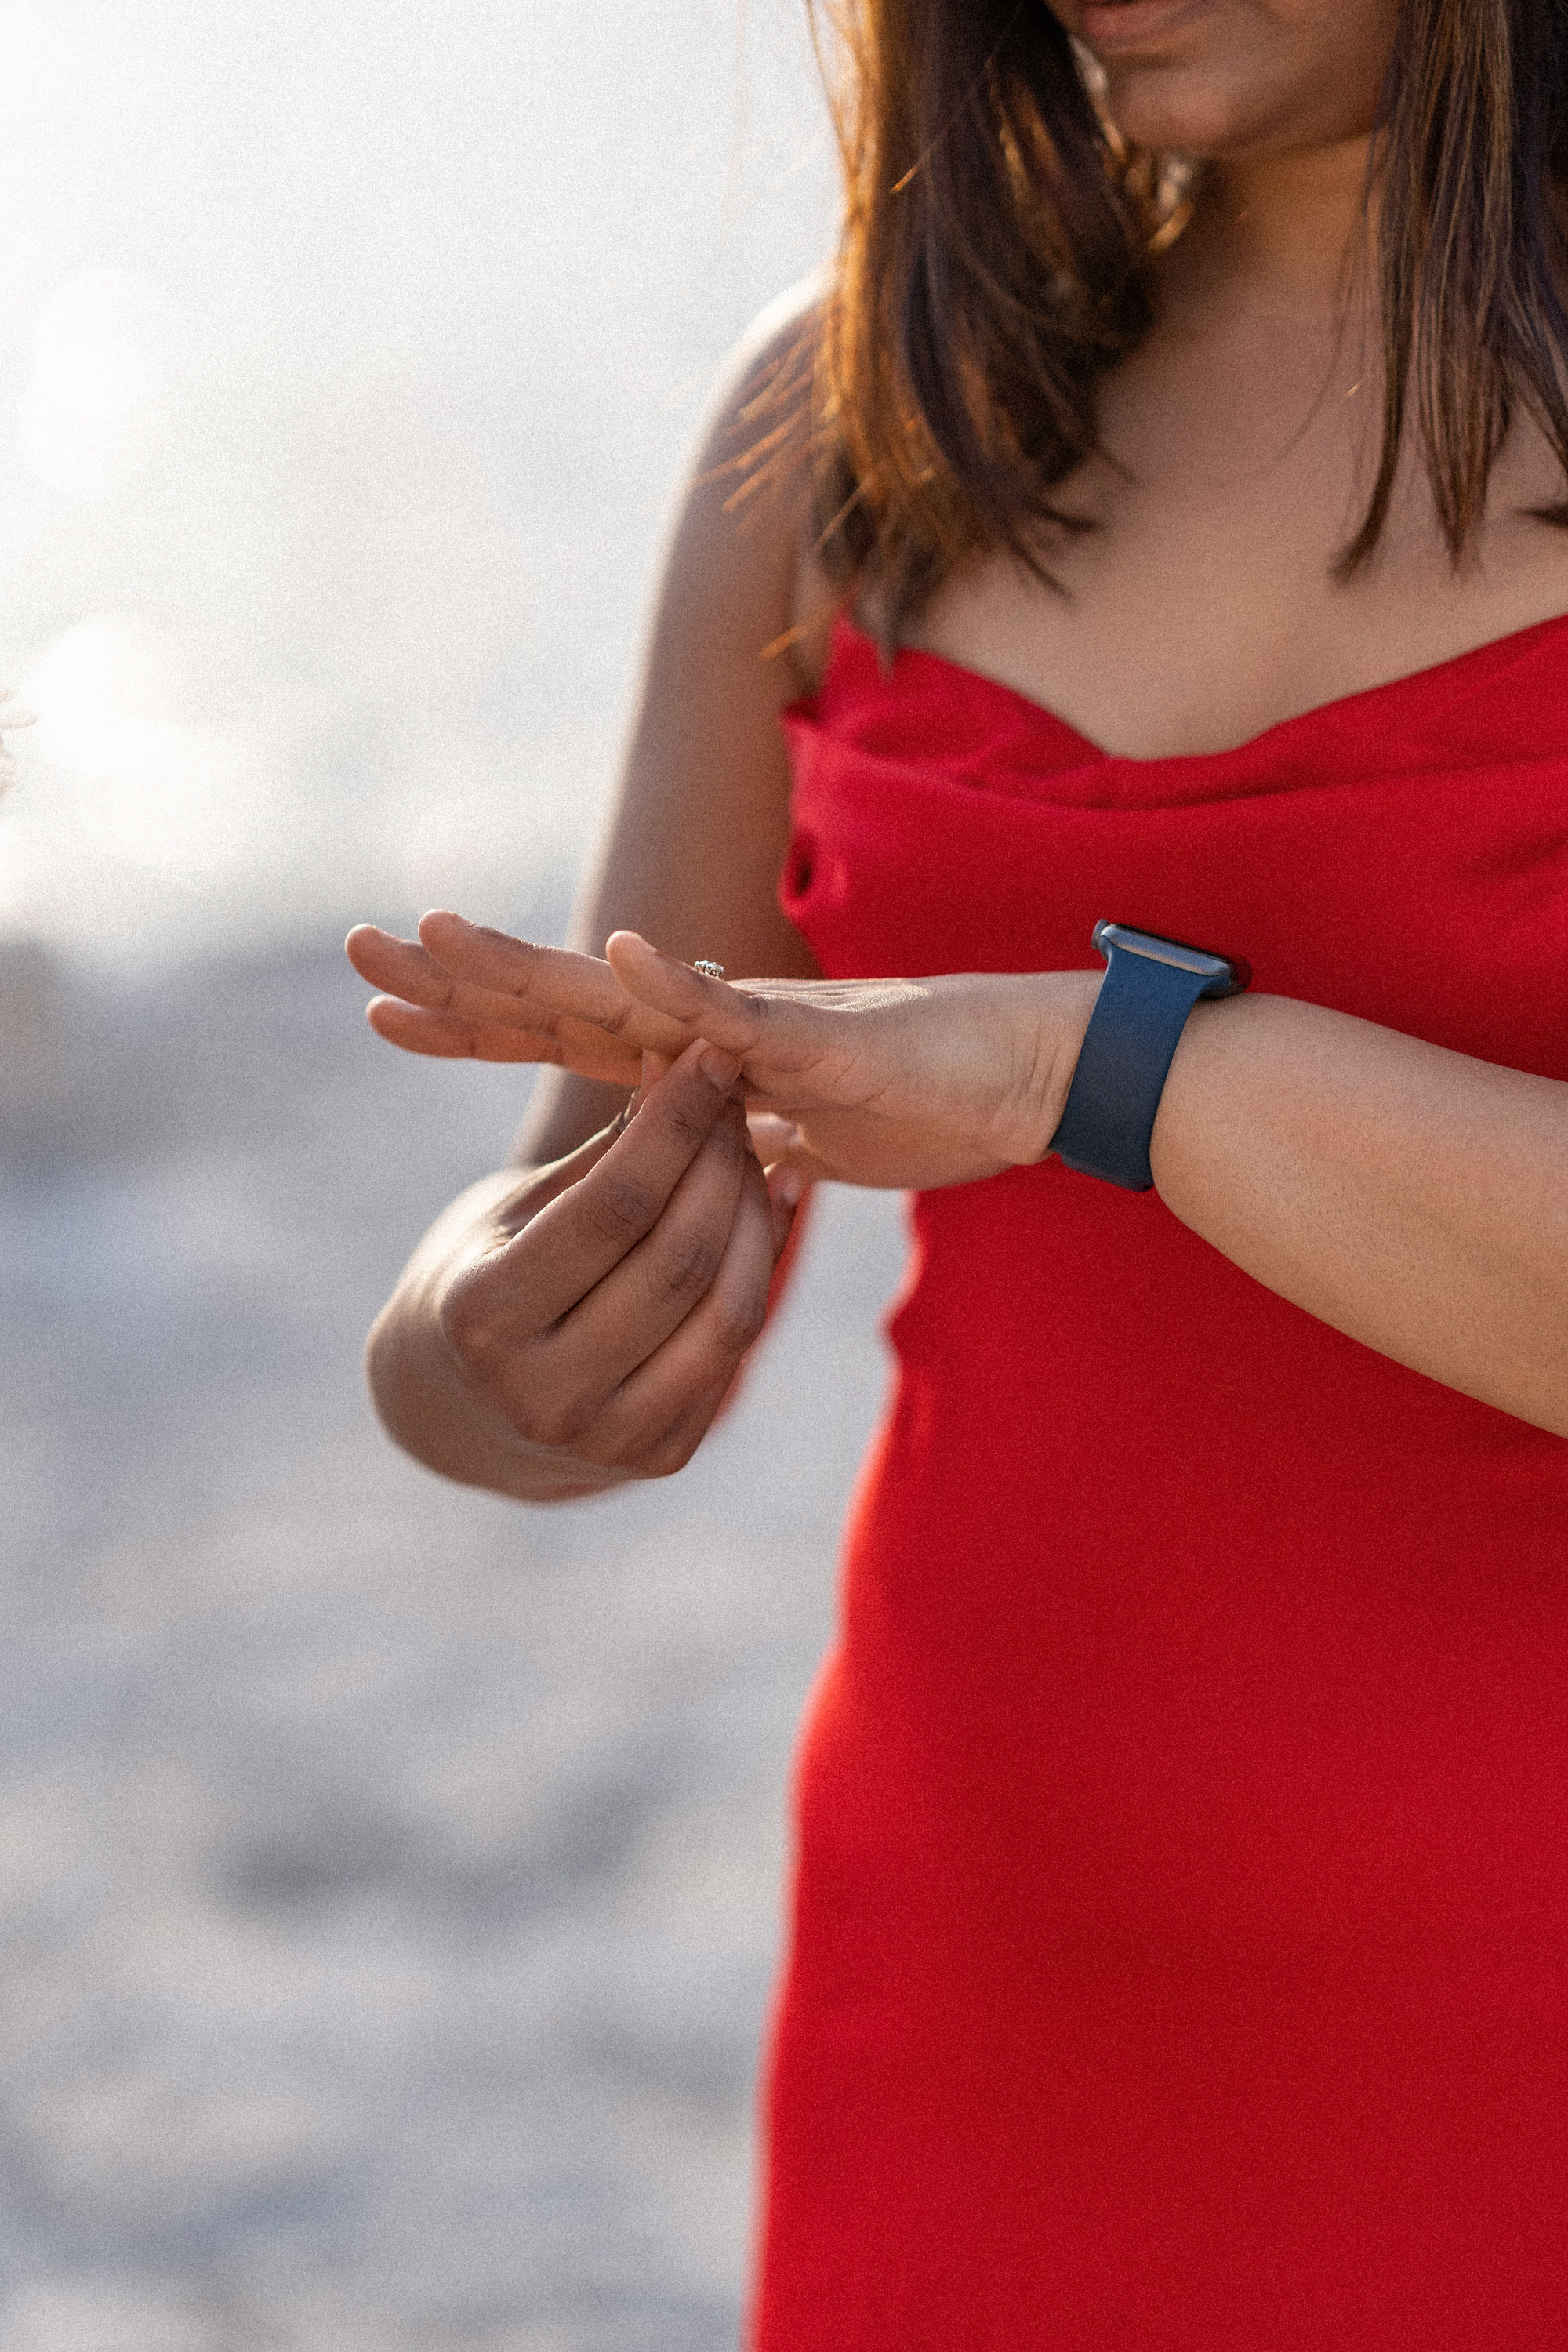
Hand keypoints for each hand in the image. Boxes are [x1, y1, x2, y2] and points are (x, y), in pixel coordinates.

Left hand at [348, 911, 1101, 1188]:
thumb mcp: (815, 1147)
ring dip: (533, 967)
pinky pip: (741, 1017)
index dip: (473, 1022)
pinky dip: (683, 989)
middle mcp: (711, 1029)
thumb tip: (731, 1169)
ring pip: (625, 994)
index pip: (563, 1036)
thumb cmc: (933, 1104)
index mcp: (699, 1061)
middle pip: (563, 1001)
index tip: (382, 1014)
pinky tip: (623, 956)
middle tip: (357, 950)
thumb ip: (758, 1147)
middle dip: (458, 980)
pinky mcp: (822, 1042)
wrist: (1034, 1076)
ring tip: (440, 935)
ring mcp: (759, 1028)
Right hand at [365, 1039, 797, 1495]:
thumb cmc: (488, 1271)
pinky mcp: (658, 1457)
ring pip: (726, 1312)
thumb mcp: (514, 1209)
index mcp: (484, 1317)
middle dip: (725, 1162)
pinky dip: (765, 1268)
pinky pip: (736, 1350)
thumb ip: (600, 1153)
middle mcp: (542, 1393)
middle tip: (743, 1094)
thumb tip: (682, 1057)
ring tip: (761, 1146)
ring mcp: (606, 1440)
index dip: (676, 1125)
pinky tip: (773, 1203)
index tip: (714, 1053)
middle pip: (680, 1260)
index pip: (613, 1208)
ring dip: (758, 1214)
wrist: (464, 1404)